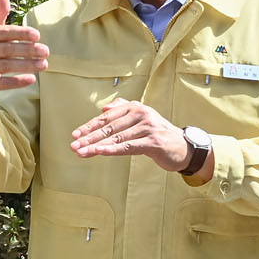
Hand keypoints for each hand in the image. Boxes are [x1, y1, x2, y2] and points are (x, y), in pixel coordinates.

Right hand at [0, 0, 48, 125]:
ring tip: (44, 65)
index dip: (20, 33)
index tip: (37, 35)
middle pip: (6, 49)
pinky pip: (1, 83)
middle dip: (28, 50)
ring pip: (5, 66)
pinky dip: (17, 81)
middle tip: (46, 51)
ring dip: (27, 65)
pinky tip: (32, 79)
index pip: (3, 33)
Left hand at [70, 98, 206, 176]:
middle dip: (89, 137)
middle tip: (74, 145)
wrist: (183, 147)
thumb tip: (104, 108)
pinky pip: (128, 146)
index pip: (107, 117)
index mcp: (135, 107)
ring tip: (82, 152)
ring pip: (116, 138)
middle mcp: (141, 114)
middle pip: (109, 127)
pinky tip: (99, 152)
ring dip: (96, 145)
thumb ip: (124, 109)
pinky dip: (112, 149)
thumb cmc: (158, 134)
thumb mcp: (141, 119)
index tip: (75, 135)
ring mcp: (148, 127)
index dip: (90, 126)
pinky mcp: (153, 142)